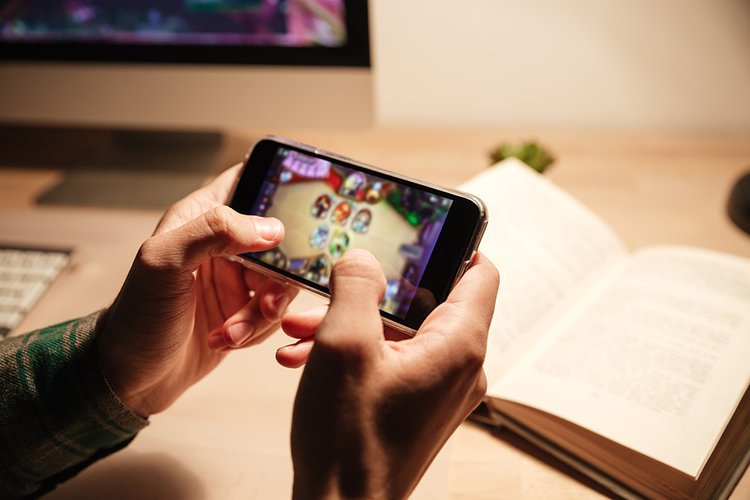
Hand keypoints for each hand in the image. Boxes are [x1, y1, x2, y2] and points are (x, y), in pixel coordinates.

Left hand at [96, 164, 297, 416]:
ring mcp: (236, 279)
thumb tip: (271, 228)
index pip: (250, 180)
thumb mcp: (164, 263)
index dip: (279, 187)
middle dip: (278, 274)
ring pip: (280, 281)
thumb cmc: (137, 316)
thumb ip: (213, 231)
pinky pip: (273, 312)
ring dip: (264, 311)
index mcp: (202, 217)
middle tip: (263, 301)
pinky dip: (257, 330)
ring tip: (233, 330)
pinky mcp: (243, 311)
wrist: (129, 378)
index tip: (299, 212)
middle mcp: (224, 244)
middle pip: (280, 240)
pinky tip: (227, 339)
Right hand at [280, 249, 498, 498]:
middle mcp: (460, 367)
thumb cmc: (347, 441)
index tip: (420, 232)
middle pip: (429, 301)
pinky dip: (356, 352)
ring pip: (401, 332)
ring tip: (305, 327)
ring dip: (353, 322)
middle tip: (336, 285)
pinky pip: (392, 360)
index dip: (455, 245)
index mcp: (458, 345)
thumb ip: (357, 286)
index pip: (481, 273)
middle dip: (373, 291)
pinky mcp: (417, 405)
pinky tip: (307, 356)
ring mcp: (440, 389)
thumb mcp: (344, 344)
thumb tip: (364, 259)